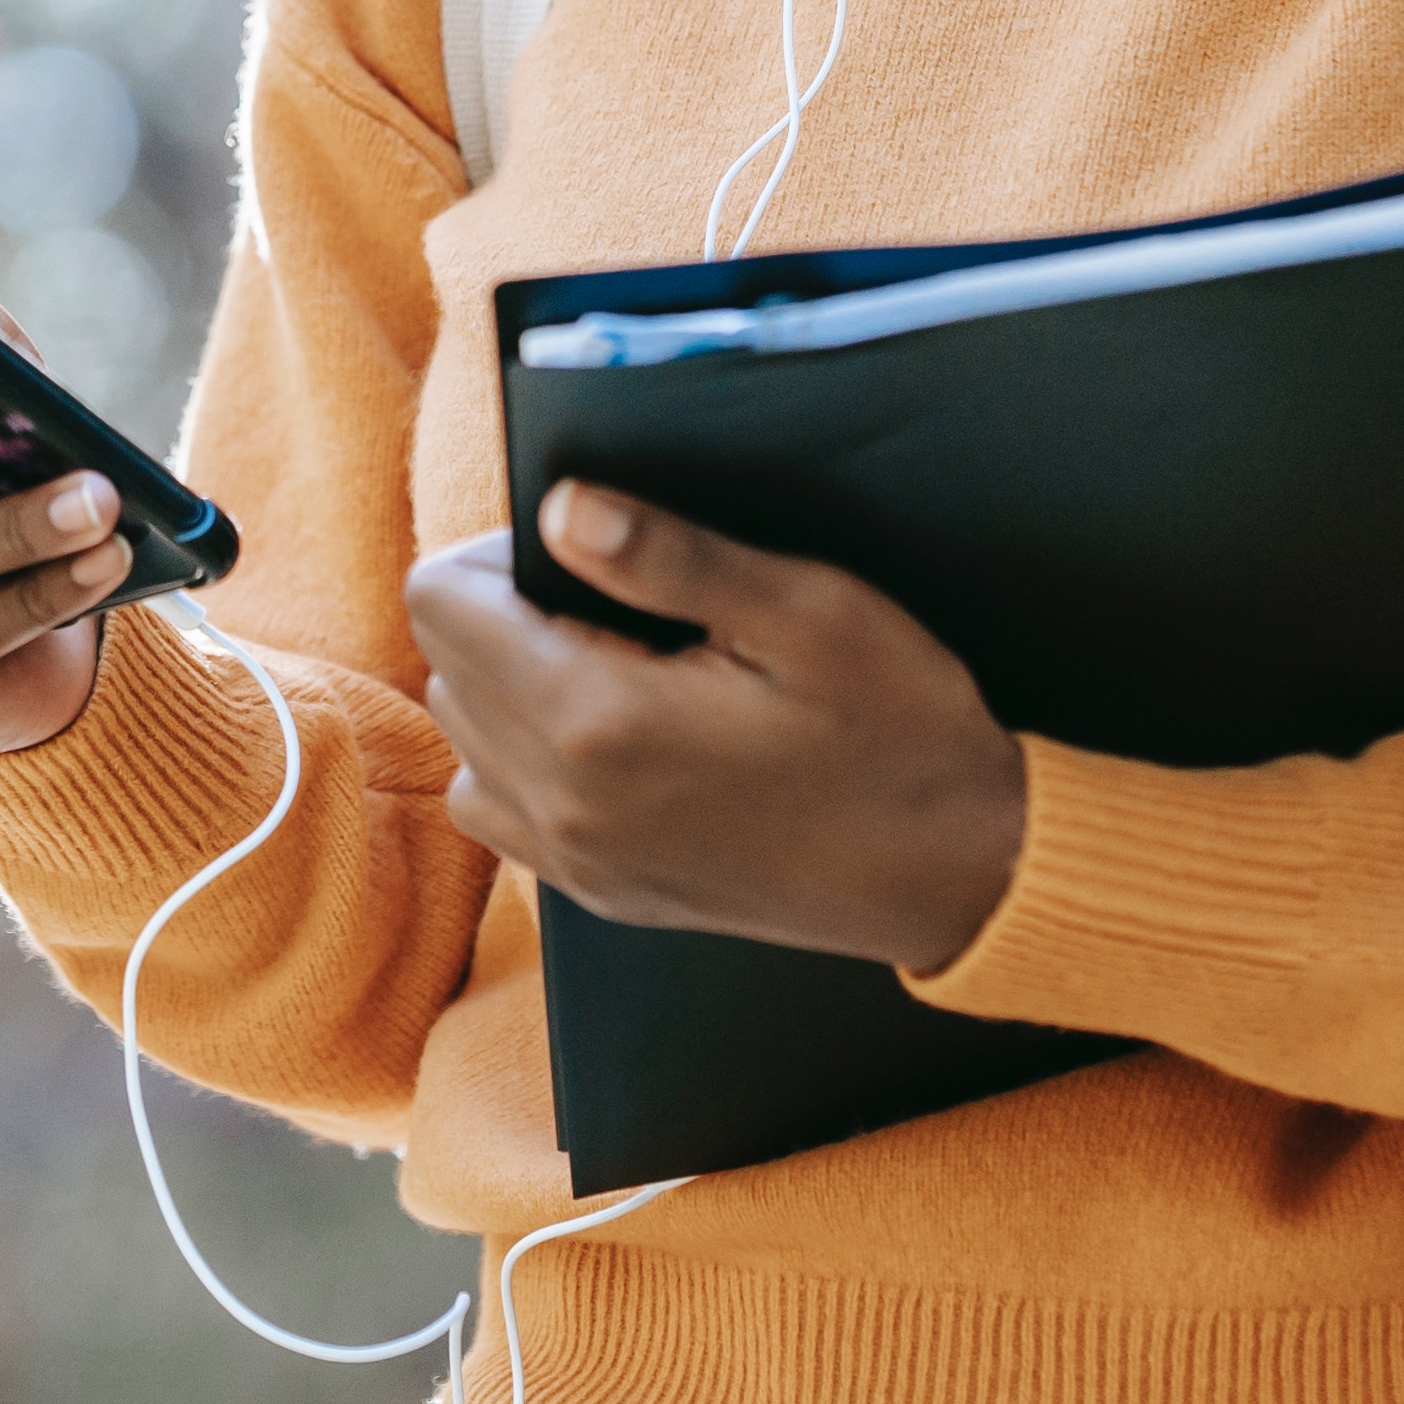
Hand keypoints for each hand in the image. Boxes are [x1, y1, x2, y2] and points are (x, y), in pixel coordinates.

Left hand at [404, 483, 1029, 974]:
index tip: (583, 551)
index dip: (496, 551)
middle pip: (443, 670)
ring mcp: (579, 863)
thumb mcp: (805, 610)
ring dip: (508, 692)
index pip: (440, 604)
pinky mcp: (604, 896)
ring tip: (617, 668)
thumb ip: (668, 555)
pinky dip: (530, 764)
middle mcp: (563, 804)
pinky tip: (619, 738)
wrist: (963, 869)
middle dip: (503, 616)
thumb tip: (559, 507)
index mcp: (597, 722)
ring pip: (465, 745)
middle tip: (616, 604)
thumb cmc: (900, 729)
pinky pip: (506, 813)